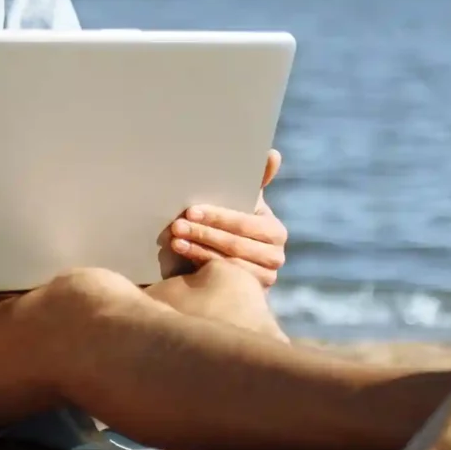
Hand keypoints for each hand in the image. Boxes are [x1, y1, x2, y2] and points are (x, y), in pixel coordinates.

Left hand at [162, 150, 287, 285]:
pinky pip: (223, 281)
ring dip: (198, 251)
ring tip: (175, 241)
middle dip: (203, 233)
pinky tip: (183, 257)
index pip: (244, 223)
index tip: (191, 211)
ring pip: (227, 264)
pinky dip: (200, 267)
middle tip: (176, 225)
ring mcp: (264, 279)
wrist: (229, 261)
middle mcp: (275, 257)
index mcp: (275, 231)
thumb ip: (257, 179)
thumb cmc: (233, 224)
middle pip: (235, 245)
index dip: (217, 216)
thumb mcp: (243, 202)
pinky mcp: (248, 296)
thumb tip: (272, 153)